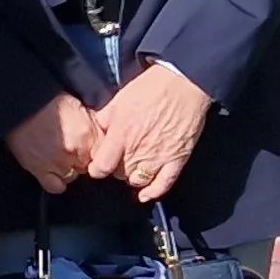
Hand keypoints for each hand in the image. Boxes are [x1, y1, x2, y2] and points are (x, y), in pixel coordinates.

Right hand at [5, 93, 98, 195]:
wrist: (21, 102)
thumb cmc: (47, 101)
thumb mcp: (79, 106)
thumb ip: (93, 125)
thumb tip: (103, 136)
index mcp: (89, 134)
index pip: (106, 155)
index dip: (98, 152)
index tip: (92, 150)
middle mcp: (77, 151)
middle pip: (89, 166)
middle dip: (83, 158)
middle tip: (71, 147)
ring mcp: (59, 163)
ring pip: (74, 176)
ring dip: (69, 168)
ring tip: (59, 154)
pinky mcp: (40, 170)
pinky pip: (55, 187)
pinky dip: (55, 182)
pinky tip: (52, 171)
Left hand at [86, 61, 212, 201]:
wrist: (182, 84)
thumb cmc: (150, 88)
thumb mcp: (118, 99)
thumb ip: (105, 119)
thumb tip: (97, 131)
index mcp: (120, 136)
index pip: (101, 167)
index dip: (96, 168)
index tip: (97, 165)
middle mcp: (137, 151)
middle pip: (119, 175)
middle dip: (116, 169)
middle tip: (120, 158)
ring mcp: (158, 158)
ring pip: (138, 181)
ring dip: (132, 177)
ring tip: (133, 167)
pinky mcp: (176, 160)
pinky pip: (163, 184)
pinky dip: (153, 192)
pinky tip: (145, 195)